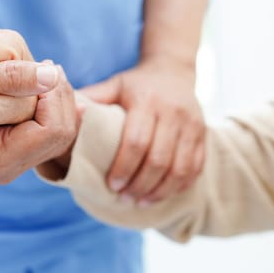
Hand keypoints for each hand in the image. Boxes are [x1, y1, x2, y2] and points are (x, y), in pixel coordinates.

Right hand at [0, 59, 78, 183]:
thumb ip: (11, 80)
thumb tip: (53, 73)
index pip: (53, 129)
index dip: (53, 96)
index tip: (45, 68)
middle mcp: (8, 170)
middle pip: (64, 129)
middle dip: (58, 96)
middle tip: (50, 67)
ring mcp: (16, 166)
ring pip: (63, 126)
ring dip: (58, 97)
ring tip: (47, 76)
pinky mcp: (21, 155)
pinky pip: (56, 126)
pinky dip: (53, 102)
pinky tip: (43, 86)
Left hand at [81, 57, 205, 205]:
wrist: (173, 70)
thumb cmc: (137, 84)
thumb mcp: (115, 84)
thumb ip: (94, 98)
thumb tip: (70, 114)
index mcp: (147, 101)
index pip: (137, 141)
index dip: (124, 167)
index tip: (112, 184)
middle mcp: (173, 112)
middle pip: (159, 159)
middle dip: (140, 184)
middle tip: (124, 197)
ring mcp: (192, 124)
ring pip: (180, 168)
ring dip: (160, 190)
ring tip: (141, 201)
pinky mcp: (204, 134)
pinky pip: (196, 167)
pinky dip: (180, 185)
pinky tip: (163, 194)